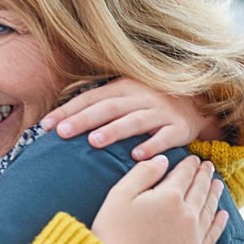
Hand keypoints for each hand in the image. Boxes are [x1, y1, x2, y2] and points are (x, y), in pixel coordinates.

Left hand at [41, 78, 223, 160]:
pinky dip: (151, 146)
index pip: (91, 98)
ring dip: (114, 131)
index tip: (46, 126)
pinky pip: (164, 138)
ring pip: (134, 120)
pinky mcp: (178, 128)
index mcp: (124, 87)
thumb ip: (99, 104)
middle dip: (84, 119)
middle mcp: (141, 97)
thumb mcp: (126, 95)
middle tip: (63, 132)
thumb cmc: (151, 104)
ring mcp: (161, 112)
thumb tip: (61, 121)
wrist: (197, 104)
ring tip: (94, 142)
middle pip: (109, 107)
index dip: (68, 110)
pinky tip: (136, 156)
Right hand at [93, 155, 227, 243]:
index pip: (185, 174)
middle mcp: (187, 215)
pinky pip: (212, 236)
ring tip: (218, 185)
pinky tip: (223, 215)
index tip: (193, 159)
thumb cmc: (112, 232)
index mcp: (170, 197)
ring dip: (215, 195)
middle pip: (200, 190)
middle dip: (204, 176)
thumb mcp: (120, 194)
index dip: (189, 164)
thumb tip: (163, 160)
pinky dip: (219, 224)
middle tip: (208, 167)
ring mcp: (193, 238)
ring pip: (209, 210)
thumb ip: (143, 173)